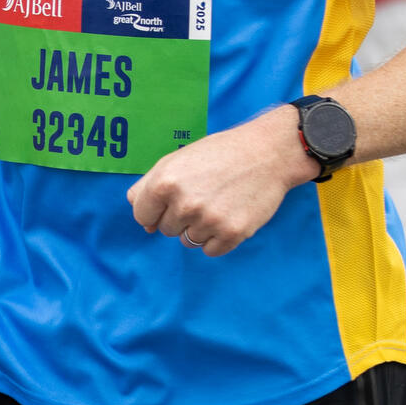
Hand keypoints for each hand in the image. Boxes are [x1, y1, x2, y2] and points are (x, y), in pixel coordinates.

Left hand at [125, 105, 312, 257]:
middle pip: (165, 229)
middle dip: (178, 216)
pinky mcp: (232, 234)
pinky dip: (217, 238)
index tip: (170, 200)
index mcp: (164, 182)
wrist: (267, 153)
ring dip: (198, 227)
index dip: (154, 209)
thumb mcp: (177, 159)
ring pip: (188, 241)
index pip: (142, 216)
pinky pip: (210, 250)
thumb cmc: (220, 153)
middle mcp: (184, 204)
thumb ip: (149, 185)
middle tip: (202, 194)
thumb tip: (138, 213)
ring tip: (217, 202)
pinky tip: (228, 215)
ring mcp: (208, 221)